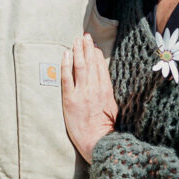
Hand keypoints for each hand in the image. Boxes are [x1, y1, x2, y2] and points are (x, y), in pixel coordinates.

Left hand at [61, 34, 117, 162]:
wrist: (97, 142)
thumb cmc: (106, 129)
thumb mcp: (113, 108)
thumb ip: (108, 93)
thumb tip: (104, 81)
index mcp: (106, 90)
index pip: (101, 66)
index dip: (96, 54)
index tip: (93, 46)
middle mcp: (94, 88)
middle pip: (91, 62)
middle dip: (87, 47)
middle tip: (84, 36)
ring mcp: (82, 93)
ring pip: (80, 66)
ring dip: (78, 50)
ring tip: (76, 40)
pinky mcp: (70, 99)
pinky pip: (67, 77)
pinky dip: (66, 64)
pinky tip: (66, 54)